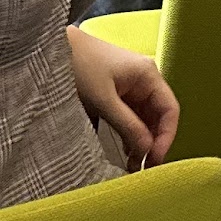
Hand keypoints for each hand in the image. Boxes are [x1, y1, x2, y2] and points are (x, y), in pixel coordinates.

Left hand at [70, 25, 179, 167]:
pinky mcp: (116, 93)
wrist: (50, 51)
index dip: (166, 136)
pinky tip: (123, 151)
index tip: (154, 160)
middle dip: (152, 142)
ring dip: (140, 141)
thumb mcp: (103, 100)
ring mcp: (130, 87)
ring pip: (144, 119)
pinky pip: (130, 117)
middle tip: (141, 170)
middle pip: (158, 116)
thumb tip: (147, 150)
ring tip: (131, 165)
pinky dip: (129, 134)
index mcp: (148, 75)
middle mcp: (144, 80)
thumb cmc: (79, 66)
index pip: (170, 109)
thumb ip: (127, 125)